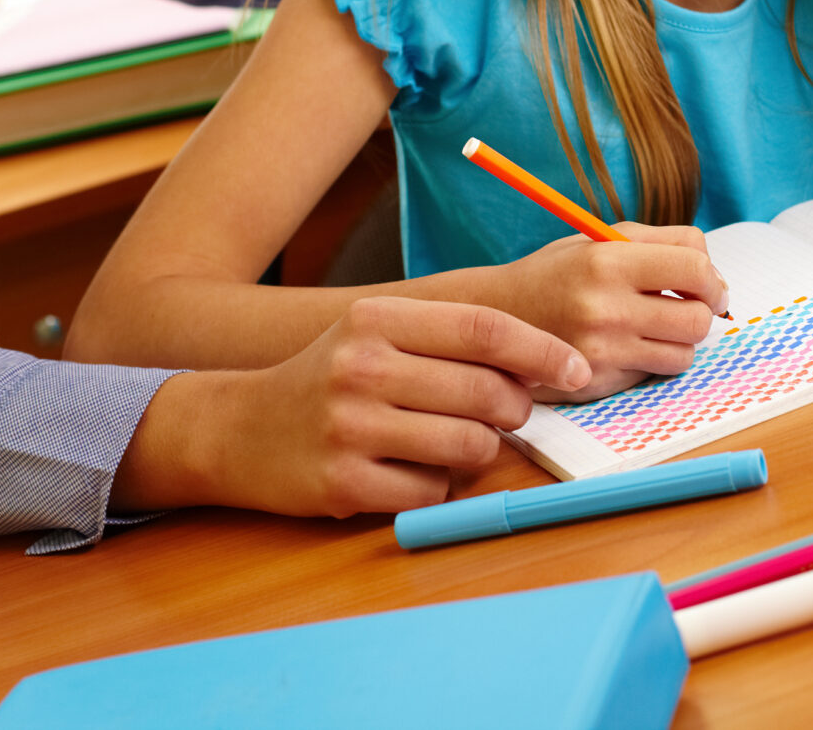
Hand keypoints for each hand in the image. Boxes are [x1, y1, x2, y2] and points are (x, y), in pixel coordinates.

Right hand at [127, 295, 587, 519]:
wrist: (236, 428)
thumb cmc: (330, 377)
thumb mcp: (376, 333)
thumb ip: (448, 338)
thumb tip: (542, 363)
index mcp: (378, 320)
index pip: (485, 329)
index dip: (542, 351)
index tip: (576, 369)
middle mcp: (363, 367)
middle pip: (488, 393)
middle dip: (514, 410)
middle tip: (505, 414)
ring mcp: (350, 428)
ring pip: (470, 447)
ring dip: (480, 451)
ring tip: (452, 443)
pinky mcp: (343, 483)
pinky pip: (432, 492)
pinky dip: (437, 486)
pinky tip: (408, 470)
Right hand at [489, 224, 726, 399]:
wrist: (498, 315)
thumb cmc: (560, 272)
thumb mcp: (602, 239)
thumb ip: (660, 243)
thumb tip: (713, 274)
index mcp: (609, 261)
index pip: (694, 267)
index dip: (713, 278)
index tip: (710, 285)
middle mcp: (605, 307)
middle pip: (698, 319)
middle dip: (702, 313)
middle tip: (688, 308)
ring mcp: (601, 351)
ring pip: (683, 355)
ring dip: (679, 342)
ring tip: (654, 327)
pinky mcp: (597, 382)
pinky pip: (653, 375)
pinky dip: (651, 362)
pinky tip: (627, 346)